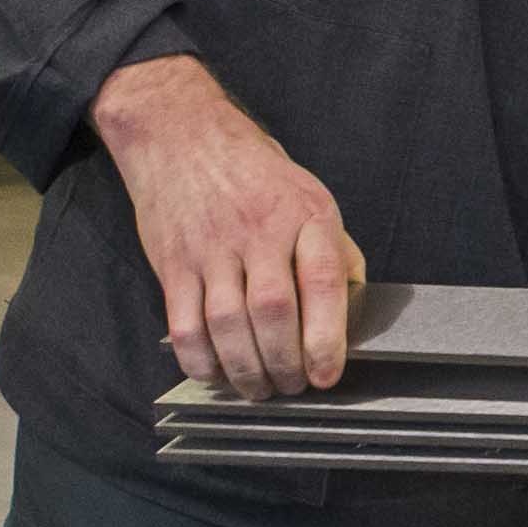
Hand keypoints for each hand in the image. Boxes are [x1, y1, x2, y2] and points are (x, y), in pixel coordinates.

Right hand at [94, 55, 364, 402]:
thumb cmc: (257, 175)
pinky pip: (184, 325)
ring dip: (246, 369)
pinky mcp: (174, 264)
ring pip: (228, 325)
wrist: (185, 138)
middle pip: (273, 312)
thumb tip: (353, 305)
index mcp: (306, 216)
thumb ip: (333, 250)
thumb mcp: (311, 197)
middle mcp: (259, 232)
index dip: (327, 336)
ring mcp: (212, 249)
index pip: (323, 281)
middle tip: (294, 387)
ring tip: (260, 388)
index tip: (329, 373)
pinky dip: (201, 360)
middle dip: (286, 363)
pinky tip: (216, 373)